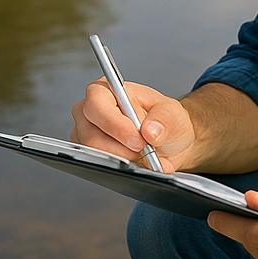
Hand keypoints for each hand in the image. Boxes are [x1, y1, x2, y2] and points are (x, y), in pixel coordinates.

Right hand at [71, 80, 195, 172]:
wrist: (167, 141)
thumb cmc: (163, 119)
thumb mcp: (173, 113)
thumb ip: (164, 119)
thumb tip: (150, 131)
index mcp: (107, 89)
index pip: (97, 104)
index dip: (116, 125)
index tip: (138, 141)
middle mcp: (89, 110)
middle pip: (91, 135)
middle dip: (121, 148)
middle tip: (144, 150)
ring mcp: (84, 133)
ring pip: (95, 154)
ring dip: (123, 159)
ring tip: (144, 155)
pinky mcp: (87, 153)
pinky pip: (98, 166)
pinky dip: (121, 168)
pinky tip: (137, 163)